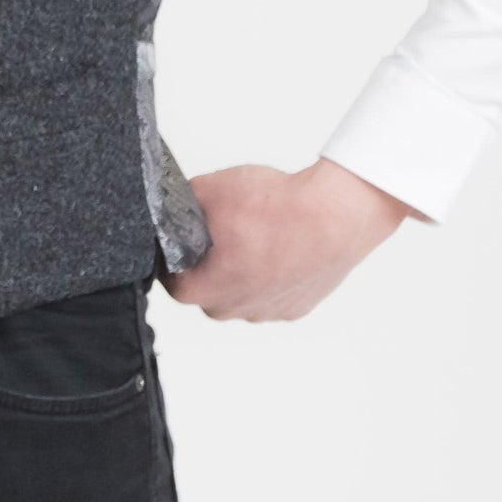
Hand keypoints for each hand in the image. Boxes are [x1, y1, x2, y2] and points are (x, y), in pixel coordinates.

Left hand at [157, 157, 428, 321]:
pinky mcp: (296, 308)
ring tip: (258, 233)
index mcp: (201, 289)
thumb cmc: (271, 209)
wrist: (329, 217)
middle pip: (208, 287)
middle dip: (211, 261)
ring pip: (242, 291)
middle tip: (225, 229)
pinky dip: (274, 271)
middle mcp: (231, 310)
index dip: (176, 252)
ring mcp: (267, 312)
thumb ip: (185, 204)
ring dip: (244, 268)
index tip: (187, 235)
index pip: (172, 277)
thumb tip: (177, 208)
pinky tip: (281, 245)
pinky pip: (273, 291)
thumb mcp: (208, 188)